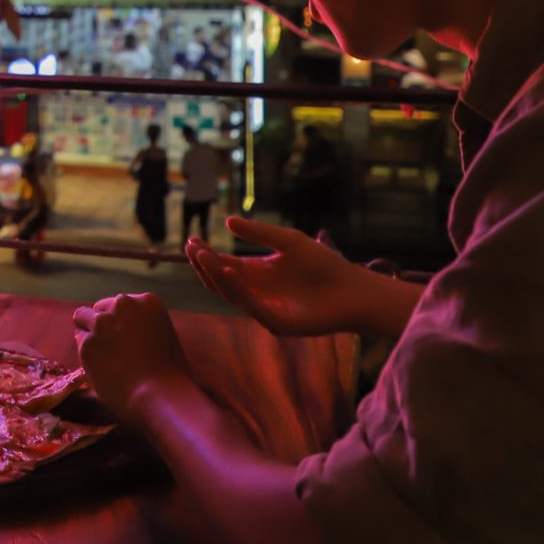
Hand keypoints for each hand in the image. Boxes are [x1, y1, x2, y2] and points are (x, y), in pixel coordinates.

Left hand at [73, 293, 195, 423]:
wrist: (161, 396)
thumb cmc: (171, 375)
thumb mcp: (164, 336)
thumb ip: (142, 325)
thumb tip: (121, 329)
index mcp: (147, 301)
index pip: (121, 304)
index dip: (121, 323)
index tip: (125, 340)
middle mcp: (123, 305)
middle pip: (100, 308)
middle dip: (103, 325)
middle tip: (112, 349)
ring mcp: (103, 322)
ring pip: (82, 318)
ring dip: (89, 334)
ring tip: (103, 357)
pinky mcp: (87, 343)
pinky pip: (80, 343)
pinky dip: (87, 354)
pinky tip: (102, 369)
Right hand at [188, 217, 383, 336]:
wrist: (353, 289)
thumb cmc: (324, 264)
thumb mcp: (288, 241)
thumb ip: (259, 233)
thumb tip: (228, 221)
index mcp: (257, 274)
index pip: (224, 266)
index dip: (206, 255)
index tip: (191, 240)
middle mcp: (256, 293)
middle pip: (220, 282)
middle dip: (204, 266)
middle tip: (191, 248)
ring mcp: (264, 310)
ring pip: (231, 295)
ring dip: (215, 275)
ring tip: (203, 255)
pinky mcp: (276, 323)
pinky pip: (251, 306)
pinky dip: (237, 289)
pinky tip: (229, 271)